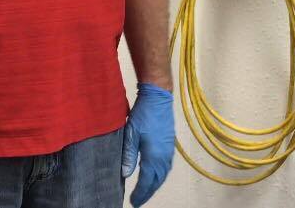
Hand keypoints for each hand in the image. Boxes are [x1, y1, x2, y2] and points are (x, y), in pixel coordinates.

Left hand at [121, 82, 174, 206]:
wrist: (158, 96)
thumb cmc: (144, 113)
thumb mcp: (131, 133)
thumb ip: (128, 155)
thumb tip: (125, 174)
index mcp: (154, 155)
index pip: (147, 181)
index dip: (141, 193)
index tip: (133, 202)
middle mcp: (164, 155)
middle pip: (157, 180)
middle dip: (148, 192)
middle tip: (139, 200)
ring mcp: (169, 149)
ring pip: (164, 173)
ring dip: (155, 184)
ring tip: (146, 190)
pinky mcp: (170, 143)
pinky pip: (167, 165)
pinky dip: (161, 174)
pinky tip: (155, 173)